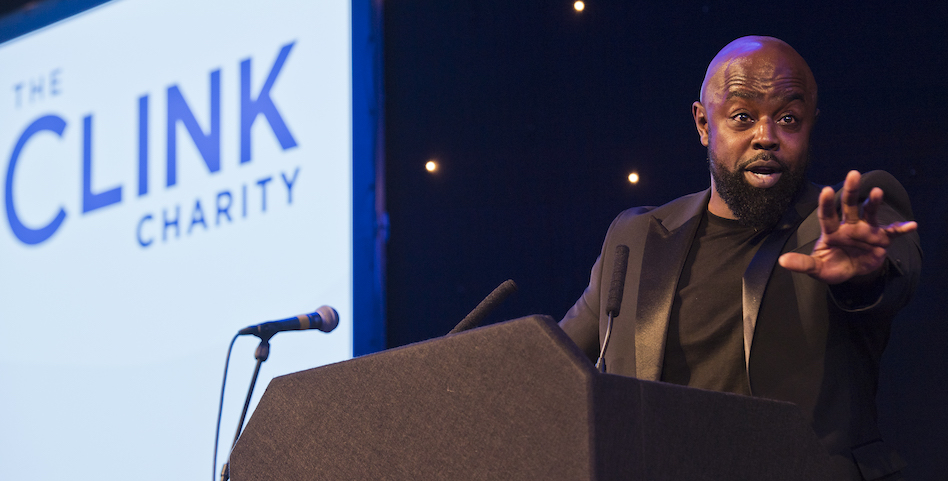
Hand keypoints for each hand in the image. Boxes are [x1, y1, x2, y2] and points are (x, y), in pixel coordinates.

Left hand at [778, 170, 917, 284]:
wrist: (853, 272)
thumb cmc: (832, 266)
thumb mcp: (817, 268)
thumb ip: (802, 264)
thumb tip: (782, 262)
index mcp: (831, 231)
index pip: (827, 215)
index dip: (827, 204)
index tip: (826, 190)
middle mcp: (849, 226)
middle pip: (849, 206)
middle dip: (851, 191)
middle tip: (854, 174)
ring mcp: (866, 231)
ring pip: (870, 213)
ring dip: (874, 203)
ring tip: (877, 192)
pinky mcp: (881, 239)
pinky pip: (892, 233)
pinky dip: (901, 229)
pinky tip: (911, 225)